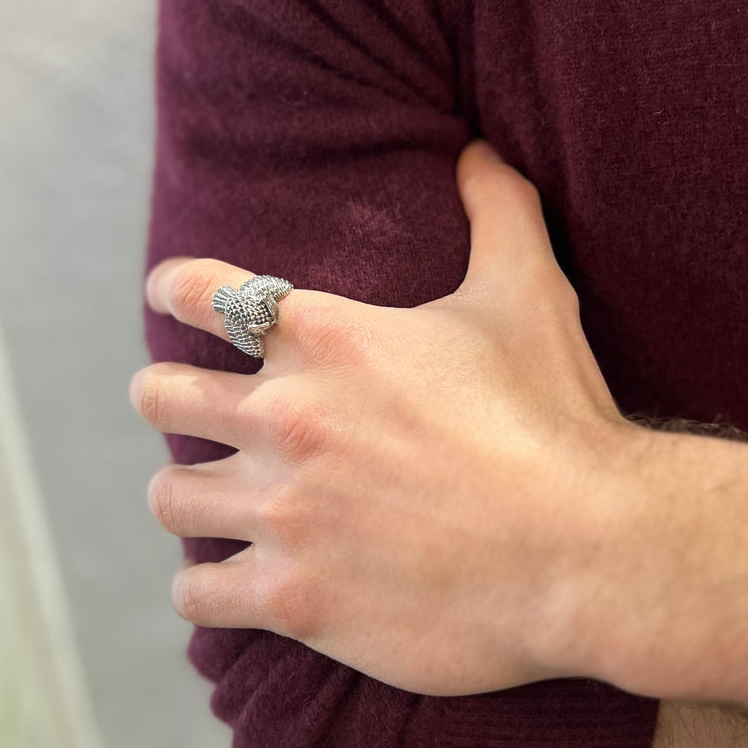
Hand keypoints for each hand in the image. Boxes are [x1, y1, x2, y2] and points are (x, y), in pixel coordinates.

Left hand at [131, 139, 635, 694]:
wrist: (585, 551)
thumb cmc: (556, 419)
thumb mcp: (529, 295)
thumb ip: (498, 210)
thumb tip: (480, 148)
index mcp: (328, 339)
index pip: (203, 293)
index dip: (176, 289)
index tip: (169, 295)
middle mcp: (286, 419)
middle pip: (161, 396)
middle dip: (167, 397)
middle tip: (190, 410)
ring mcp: (283, 513)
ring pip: (170, 496)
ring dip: (188, 493)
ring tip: (214, 499)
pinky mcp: (293, 600)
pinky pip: (198, 593)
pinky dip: (207, 587)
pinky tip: (231, 582)